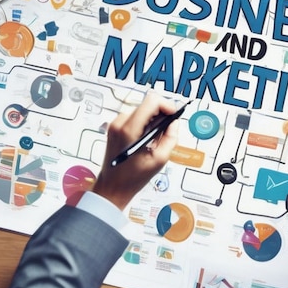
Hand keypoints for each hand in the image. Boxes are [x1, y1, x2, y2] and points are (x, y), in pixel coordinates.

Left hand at [93, 93, 179, 209]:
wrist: (112, 186)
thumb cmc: (133, 177)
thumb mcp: (159, 160)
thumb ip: (170, 138)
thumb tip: (174, 123)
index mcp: (130, 130)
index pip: (151, 101)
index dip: (166, 105)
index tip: (173, 115)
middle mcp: (120, 122)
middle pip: (147, 104)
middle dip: (161, 113)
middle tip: (167, 129)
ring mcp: (115, 123)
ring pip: (142, 109)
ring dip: (152, 119)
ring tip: (155, 138)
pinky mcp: (115, 126)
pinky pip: (135, 116)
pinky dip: (144, 123)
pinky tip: (146, 138)